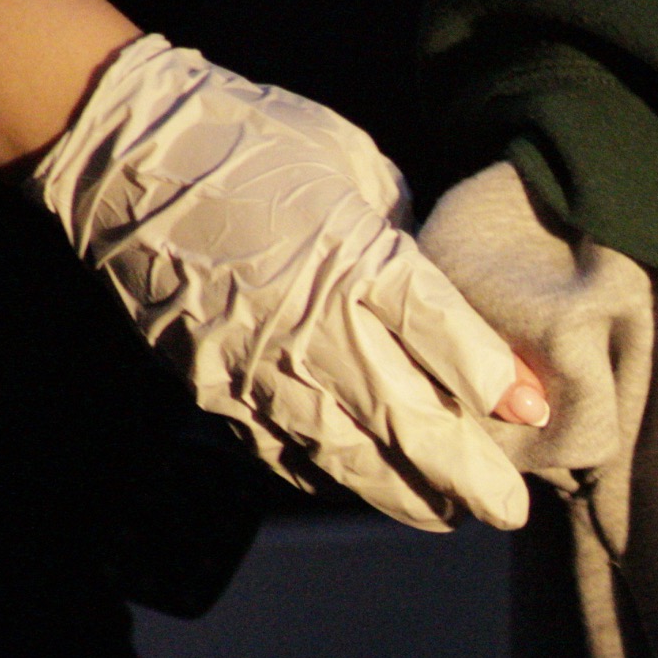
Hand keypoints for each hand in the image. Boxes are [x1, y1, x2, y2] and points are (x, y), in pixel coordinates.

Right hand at [28, 34, 549, 530]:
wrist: (122, 155)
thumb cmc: (252, 142)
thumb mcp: (354, 166)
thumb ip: (407, 239)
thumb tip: (454, 300)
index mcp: (352, 255)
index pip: (441, 335)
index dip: (494, 381)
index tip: (535, 416)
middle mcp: (311, 324)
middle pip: (409, 419)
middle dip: (469, 475)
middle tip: (510, 509)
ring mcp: (258, 367)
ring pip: (350, 457)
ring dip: (409, 495)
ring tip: (452, 515)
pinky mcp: (215, 391)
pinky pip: (287, 454)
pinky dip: (336, 478)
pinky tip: (373, 486)